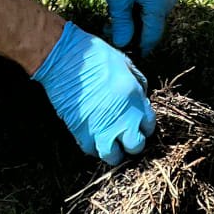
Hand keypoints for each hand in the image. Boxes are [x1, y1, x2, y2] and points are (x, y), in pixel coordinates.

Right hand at [35, 22, 155, 165]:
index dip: (144, 125)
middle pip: (135, 147)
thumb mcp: (125, 63)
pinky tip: (93, 137)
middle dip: (132, 143)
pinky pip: (92, 151)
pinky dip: (94, 147)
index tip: (137, 122)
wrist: (64, 60)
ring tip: (110, 141)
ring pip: (114, 157)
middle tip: (125, 135)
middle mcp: (122, 120)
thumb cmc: (94, 55)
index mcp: (135, 101)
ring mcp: (101, 130)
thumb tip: (140, 98)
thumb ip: (137, 84)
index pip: (149, 126)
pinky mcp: (81, 134)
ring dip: (114, 151)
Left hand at [101, 0, 176, 57]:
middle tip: (112, 33)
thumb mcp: (118, 0)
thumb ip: (122, 25)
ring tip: (113, 20)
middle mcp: (169, 3)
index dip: (138, 48)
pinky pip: (152, 8)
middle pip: (152, 30)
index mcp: (160, 7)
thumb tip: (123, 45)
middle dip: (133, 35)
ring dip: (134, 24)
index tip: (124, 54)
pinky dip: (138, 12)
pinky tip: (123, 10)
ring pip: (151, 19)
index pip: (151, 38)